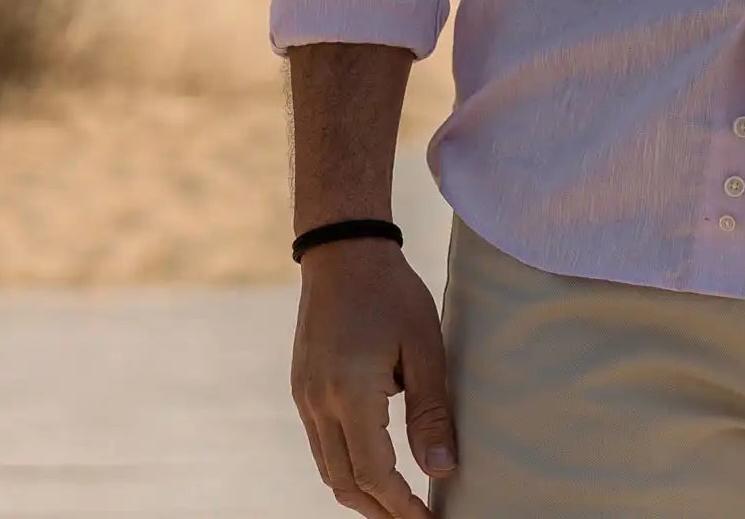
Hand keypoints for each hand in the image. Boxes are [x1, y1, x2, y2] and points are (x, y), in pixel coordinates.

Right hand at [290, 238, 456, 516]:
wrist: (343, 252)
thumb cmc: (392, 293)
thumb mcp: (424, 346)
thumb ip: (431, 410)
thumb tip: (442, 469)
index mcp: (351, 393)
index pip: (374, 473)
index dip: (400, 505)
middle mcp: (319, 403)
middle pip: (344, 482)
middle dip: (379, 510)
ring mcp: (305, 397)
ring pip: (328, 468)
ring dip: (361, 492)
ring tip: (397, 503)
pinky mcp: (302, 388)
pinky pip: (321, 444)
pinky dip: (346, 465)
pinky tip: (372, 465)